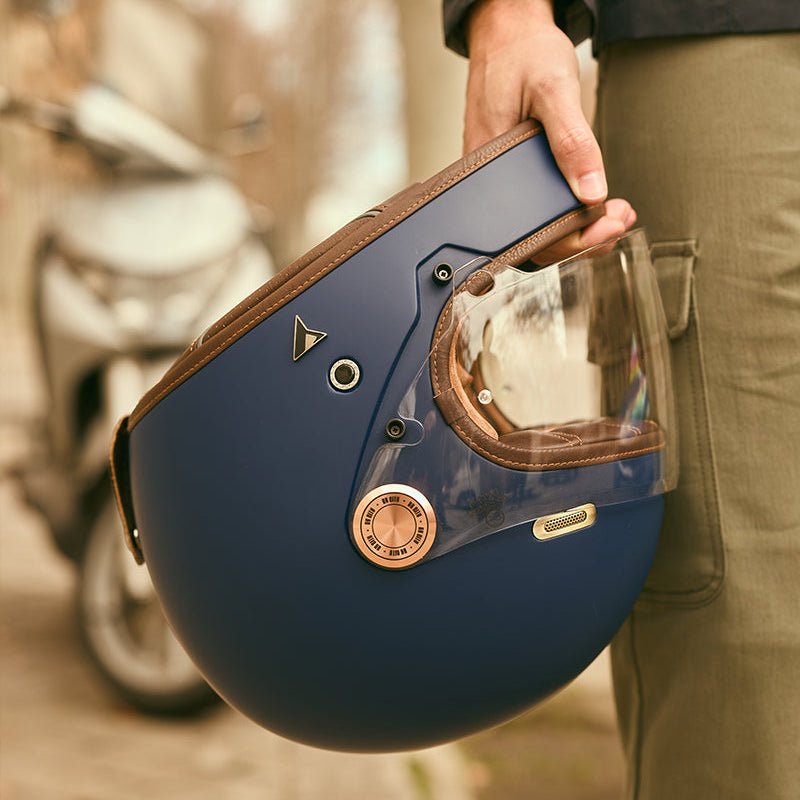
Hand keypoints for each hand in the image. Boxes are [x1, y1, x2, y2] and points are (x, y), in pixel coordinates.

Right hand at [464, 0, 635, 249]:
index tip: (607, 229)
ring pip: (536, 224)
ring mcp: (500, 180)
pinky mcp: (512, 174)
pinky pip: (536, 206)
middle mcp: (489, 183)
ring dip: (577, 228)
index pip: (527, 230)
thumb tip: (592, 193)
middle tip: (619, 222)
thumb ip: (572, 142)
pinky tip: (593, 203)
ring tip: (614, 216)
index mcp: (489, 169)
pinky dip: (567, 210)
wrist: (508, 31)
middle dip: (581, 239)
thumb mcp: (554, 90)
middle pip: (533, 236)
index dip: (569, 240)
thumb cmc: (522, 53)